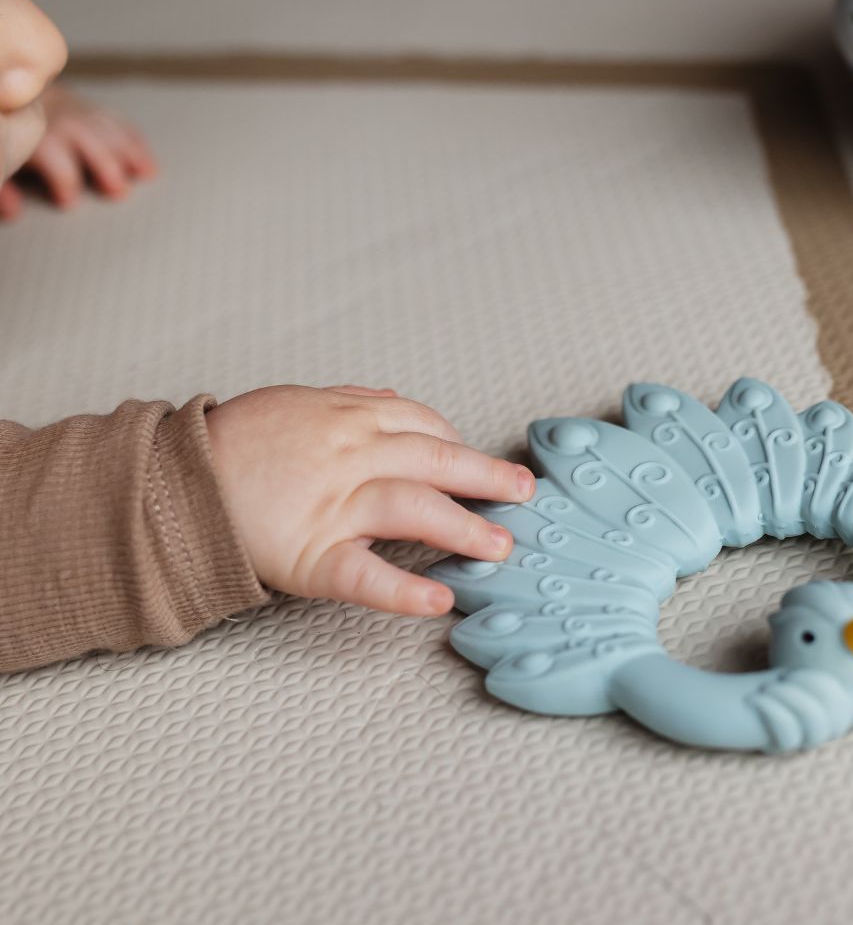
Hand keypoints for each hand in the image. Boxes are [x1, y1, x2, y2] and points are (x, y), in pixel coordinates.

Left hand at [0, 85, 156, 219]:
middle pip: (88, 142)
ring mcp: (81, 114)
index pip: (53, 158)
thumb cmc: (10, 136)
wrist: (13, 91)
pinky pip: (118, 123)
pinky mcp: (94, 111)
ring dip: (130, 153)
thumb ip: (4, 188)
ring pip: (108, 131)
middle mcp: (62, 122)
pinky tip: (148, 161)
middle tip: (118, 191)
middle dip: (105, 165)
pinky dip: (135, 142)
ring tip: (146, 173)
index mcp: (38, 138)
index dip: (62, 181)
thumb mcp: (4, 159)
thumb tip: (13, 212)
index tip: (68, 202)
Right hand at [205, 385, 535, 616]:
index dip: (460, 446)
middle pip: (434, 460)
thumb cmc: (239, 442)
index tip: (483, 465)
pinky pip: (365, 575)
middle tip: (524, 493)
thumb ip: (350, 402)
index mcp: (348, 419)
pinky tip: (439, 601)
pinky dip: (404, 590)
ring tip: (502, 546)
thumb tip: (395, 401)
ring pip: (413, 508)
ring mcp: (333, 507)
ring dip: (464, 527)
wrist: (178, 483)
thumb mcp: (297, 402)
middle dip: (486, 477)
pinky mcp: (312, 556)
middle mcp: (350, 457)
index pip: (424, 427)